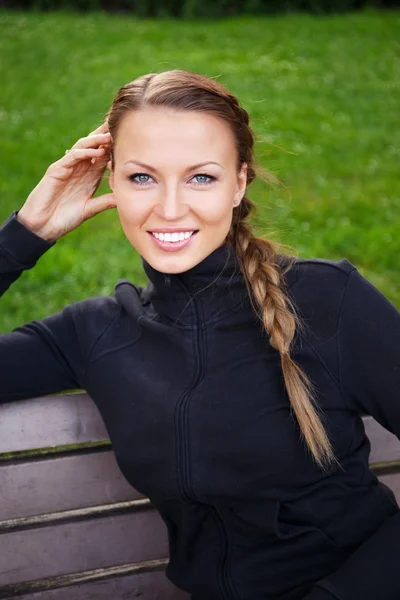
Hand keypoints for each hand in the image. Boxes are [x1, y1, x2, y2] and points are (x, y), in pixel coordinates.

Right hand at [17, 121, 114, 241]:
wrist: (44, 226)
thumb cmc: (65, 218)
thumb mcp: (90, 209)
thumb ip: (105, 202)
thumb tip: (123, 197)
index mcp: (89, 176)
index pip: (104, 156)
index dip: (115, 147)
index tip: (130, 140)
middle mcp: (79, 168)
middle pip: (94, 147)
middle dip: (105, 136)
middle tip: (119, 125)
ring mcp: (67, 167)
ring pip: (82, 147)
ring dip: (96, 141)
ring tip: (109, 136)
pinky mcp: (57, 170)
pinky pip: (71, 157)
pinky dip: (83, 153)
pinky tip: (95, 152)